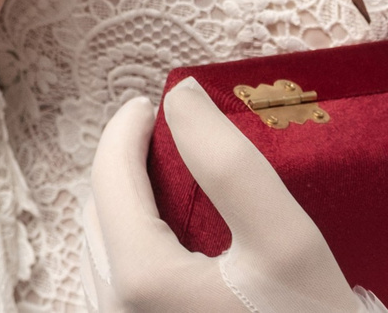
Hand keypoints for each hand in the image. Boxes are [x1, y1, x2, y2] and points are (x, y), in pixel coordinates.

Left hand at [83, 79, 375, 312]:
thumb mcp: (286, 240)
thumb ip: (229, 162)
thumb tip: (180, 96)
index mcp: (139, 281)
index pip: (109, 178)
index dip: (127, 129)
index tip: (154, 102)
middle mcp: (115, 311)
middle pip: (101, 213)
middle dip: (129, 166)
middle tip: (170, 138)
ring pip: (107, 251)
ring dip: (132, 206)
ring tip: (176, 182)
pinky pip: (122, 286)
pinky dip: (141, 246)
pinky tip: (180, 240)